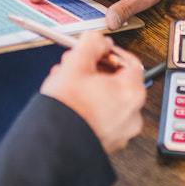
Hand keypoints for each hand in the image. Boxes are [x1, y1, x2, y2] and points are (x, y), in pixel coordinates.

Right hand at [40, 31, 144, 154]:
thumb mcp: (76, 63)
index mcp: (132, 93)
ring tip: (66, 82)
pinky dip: (90, 106)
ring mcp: (121, 132)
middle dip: (94, 68)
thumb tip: (100, 40)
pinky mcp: (108, 143)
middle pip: (118, 80)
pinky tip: (70, 102)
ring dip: (89, 86)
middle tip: (76, 64)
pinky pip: (104, 117)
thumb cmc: (67, 109)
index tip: (96, 50)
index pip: (129, 62)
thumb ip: (92, 43)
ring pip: (108, 99)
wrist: (52, 145)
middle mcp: (132, 114)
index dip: (110, 52)